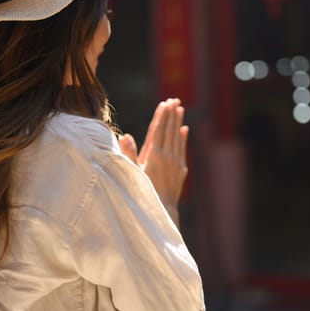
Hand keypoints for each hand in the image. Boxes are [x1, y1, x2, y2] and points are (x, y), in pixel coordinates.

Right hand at [119, 99, 188, 224]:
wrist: (161, 210)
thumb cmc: (142, 192)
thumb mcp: (132, 173)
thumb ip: (129, 154)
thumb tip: (125, 135)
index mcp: (153, 155)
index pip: (158, 130)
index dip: (161, 116)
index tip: (164, 103)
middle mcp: (167, 156)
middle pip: (169, 130)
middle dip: (171, 114)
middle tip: (174, 99)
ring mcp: (176, 162)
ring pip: (177, 137)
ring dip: (178, 122)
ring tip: (180, 108)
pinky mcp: (181, 170)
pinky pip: (182, 149)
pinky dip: (183, 138)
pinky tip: (184, 129)